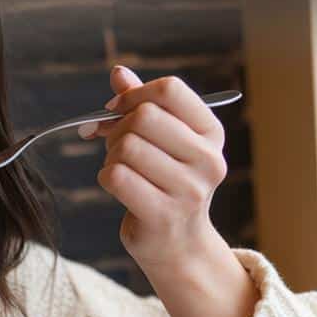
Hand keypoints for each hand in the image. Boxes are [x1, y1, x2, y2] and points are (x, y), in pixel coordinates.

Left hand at [81, 65, 256, 316]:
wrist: (178, 245)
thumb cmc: (166, 183)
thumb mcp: (164, 140)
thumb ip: (143, 104)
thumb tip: (119, 72)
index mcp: (210, 133)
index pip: (169, 90)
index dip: (134, 94)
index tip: (117, 108)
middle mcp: (206, 160)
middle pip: (143, 117)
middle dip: (117, 127)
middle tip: (114, 143)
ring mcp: (188, 190)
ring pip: (126, 147)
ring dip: (110, 155)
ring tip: (120, 167)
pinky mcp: (163, 215)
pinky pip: (116, 177)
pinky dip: (106, 176)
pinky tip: (117, 185)